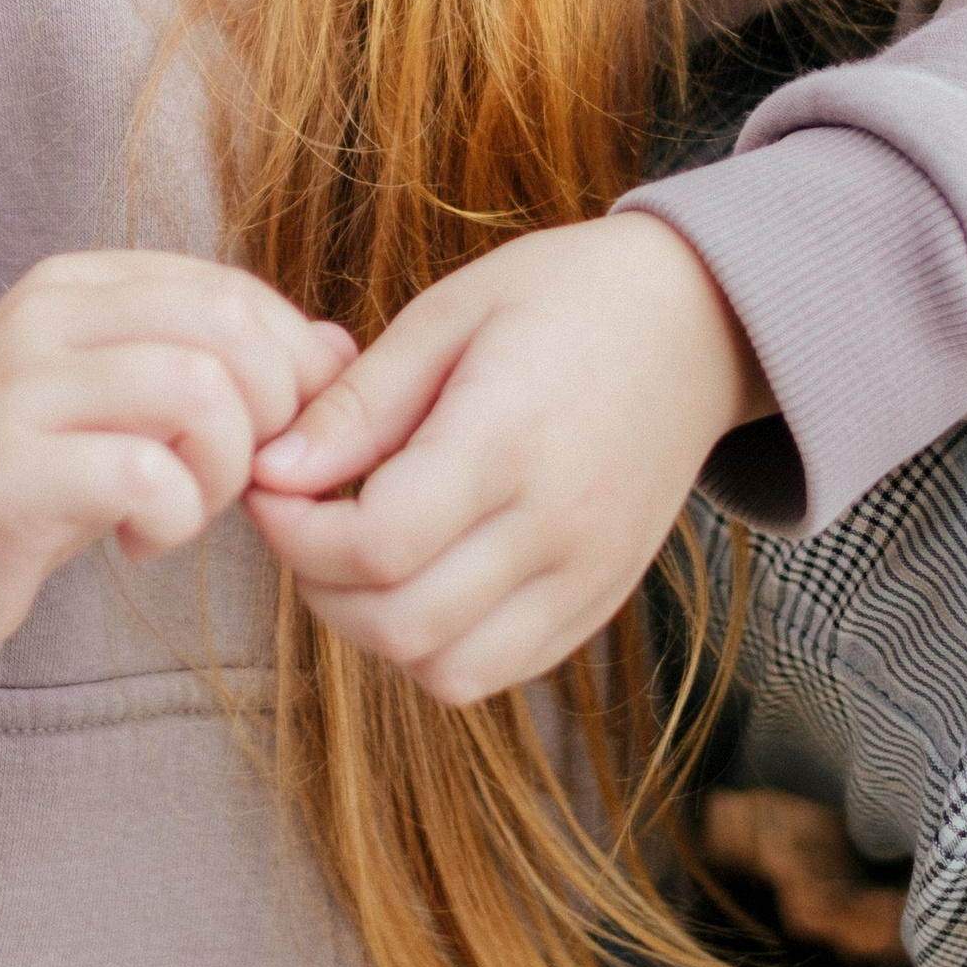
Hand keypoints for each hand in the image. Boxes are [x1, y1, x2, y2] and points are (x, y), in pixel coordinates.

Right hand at [0, 249, 356, 666]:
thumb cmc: (41, 471)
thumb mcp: (132, 398)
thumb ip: (223, 362)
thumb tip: (341, 351)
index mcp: (81, 282)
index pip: (233, 291)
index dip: (289, 370)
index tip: (275, 439)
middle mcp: (47, 315)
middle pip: (227, 329)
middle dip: (268, 418)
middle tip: (236, 479)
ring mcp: (20, 389)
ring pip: (197, 393)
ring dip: (222, 473)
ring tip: (182, 508)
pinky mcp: (8, 474)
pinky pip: (145, 476)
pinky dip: (173, 519)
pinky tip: (141, 540)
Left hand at [242, 214, 768, 708]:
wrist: (698, 323)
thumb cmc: (563, 296)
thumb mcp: (448, 314)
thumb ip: (359, 404)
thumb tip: (272, 473)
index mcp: (509, 440)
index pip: (376, 545)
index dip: (294, 531)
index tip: (268, 485)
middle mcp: (556, 527)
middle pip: (400, 624)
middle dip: (318, 584)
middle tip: (300, 518)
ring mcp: (586, 578)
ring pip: (445, 670)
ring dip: (374, 627)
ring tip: (357, 550)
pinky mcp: (600, 602)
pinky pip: (497, 670)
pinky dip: (436, 644)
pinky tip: (420, 571)